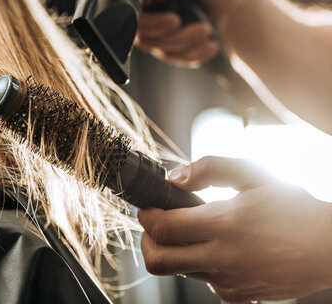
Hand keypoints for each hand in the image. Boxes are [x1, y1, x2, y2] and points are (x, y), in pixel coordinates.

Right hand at [135, 0, 246, 66]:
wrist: (232, 3)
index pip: (132, 15)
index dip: (151, 21)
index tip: (174, 19)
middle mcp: (147, 12)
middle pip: (144, 37)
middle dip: (173, 37)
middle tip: (198, 27)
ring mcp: (157, 32)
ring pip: (161, 50)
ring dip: (187, 46)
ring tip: (208, 32)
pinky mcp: (169, 48)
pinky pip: (175, 60)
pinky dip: (194, 56)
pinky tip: (210, 46)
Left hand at [138, 156, 331, 302]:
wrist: (330, 248)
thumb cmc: (292, 208)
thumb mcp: (254, 175)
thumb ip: (210, 168)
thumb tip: (174, 178)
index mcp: (225, 224)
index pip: (163, 228)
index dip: (146, 216)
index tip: (147, 207)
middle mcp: (223, 258)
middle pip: (158, 260)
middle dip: (146, 240)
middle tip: (154, 225)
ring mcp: (229, 282)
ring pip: (178, 271)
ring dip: (173, 252)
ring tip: (189, 233)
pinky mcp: (237, 296)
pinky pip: (204, 281)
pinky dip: (199, 265)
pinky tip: (218, 249)